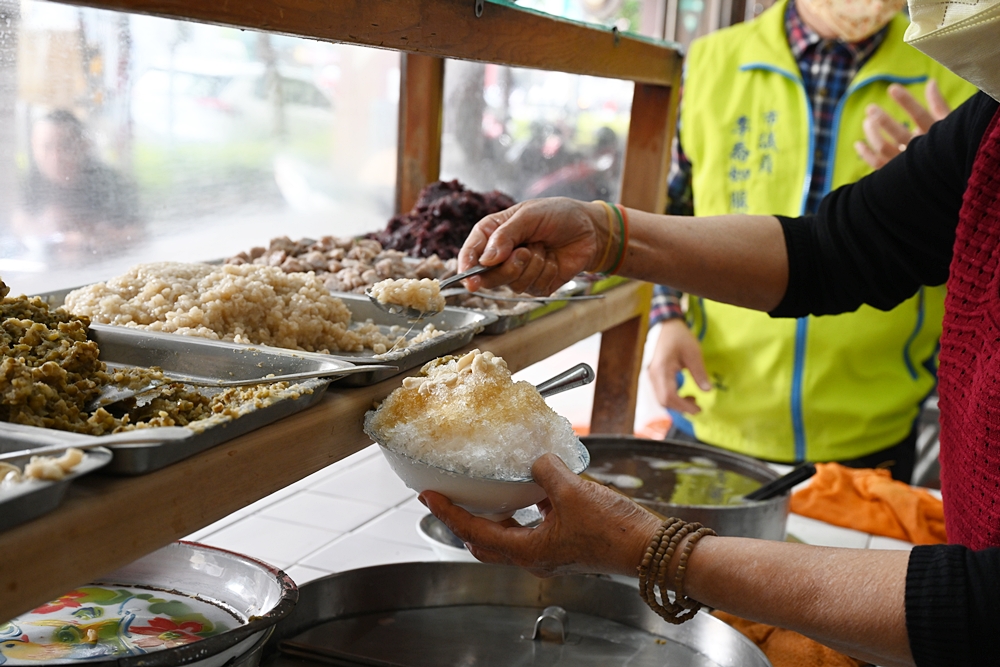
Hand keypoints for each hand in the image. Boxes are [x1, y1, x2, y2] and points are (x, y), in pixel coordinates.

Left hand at [420, 453, 661, 577]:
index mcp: (527, 551)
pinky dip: (523, 510)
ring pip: (509, 536)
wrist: (647, 547)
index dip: (448, 513)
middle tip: (450, 498)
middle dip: (465, 521)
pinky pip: (533, 527)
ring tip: (484, 490)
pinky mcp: (566, 543)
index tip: (429, 497)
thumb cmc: (612, 530)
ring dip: (494, 515)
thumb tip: (537, 460)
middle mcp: (535, 556)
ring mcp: (551, 551)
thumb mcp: (572, 491)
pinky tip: (531, 487)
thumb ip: (546, 471)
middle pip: (486, 541)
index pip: (474, 532)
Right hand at [458, 198, 605, 293]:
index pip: (471, 253)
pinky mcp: (536, 284)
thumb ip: (506, 235)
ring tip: (544, 248)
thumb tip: (486, 260)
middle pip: (489, 276)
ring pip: (513, 283)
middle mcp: (502, 255)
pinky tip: (553, 259)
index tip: (470, 280)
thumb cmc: (558, 215)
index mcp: (492, 233)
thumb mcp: (529, 215)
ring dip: (533, 265)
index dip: (467, 268)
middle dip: (508, 266)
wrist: (589, 229)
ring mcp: (519, 272)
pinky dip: (546, 272)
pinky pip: (533, 288)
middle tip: (524, 252)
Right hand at [647, 318, 711, 412]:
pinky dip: (672, 397)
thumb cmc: (679, 337)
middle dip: (680, 407)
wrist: (666, 326)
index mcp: (661, 370)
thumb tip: (707, 390)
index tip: (699, 409)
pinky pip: (661, 392)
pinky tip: (683, 393)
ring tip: (693, 399)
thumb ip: (699, 373)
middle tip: (697, 406)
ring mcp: (651, 376)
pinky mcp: (654, 375)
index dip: (683, 406)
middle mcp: (653, 375)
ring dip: (676, 403)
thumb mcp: (693, 353)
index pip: (669, 396)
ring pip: (661, 398)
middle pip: (663, 401)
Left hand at [854, 80, 950, 168]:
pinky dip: (866, 154)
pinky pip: (877, 164)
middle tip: (870, 108)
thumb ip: (938, 105)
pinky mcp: (895, 176)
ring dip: (873, 133)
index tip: (892, 88)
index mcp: (935, 137)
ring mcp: (906, 165)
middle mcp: (920, 152)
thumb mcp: (947, 124)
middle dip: (883, 119)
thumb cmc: (948, 147)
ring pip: (884, 148)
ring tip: (867, 121)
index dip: (906, 102)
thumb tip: (931, 82)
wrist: (945, 179)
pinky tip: (858, 144)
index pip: (920, 116)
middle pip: (898, 134)